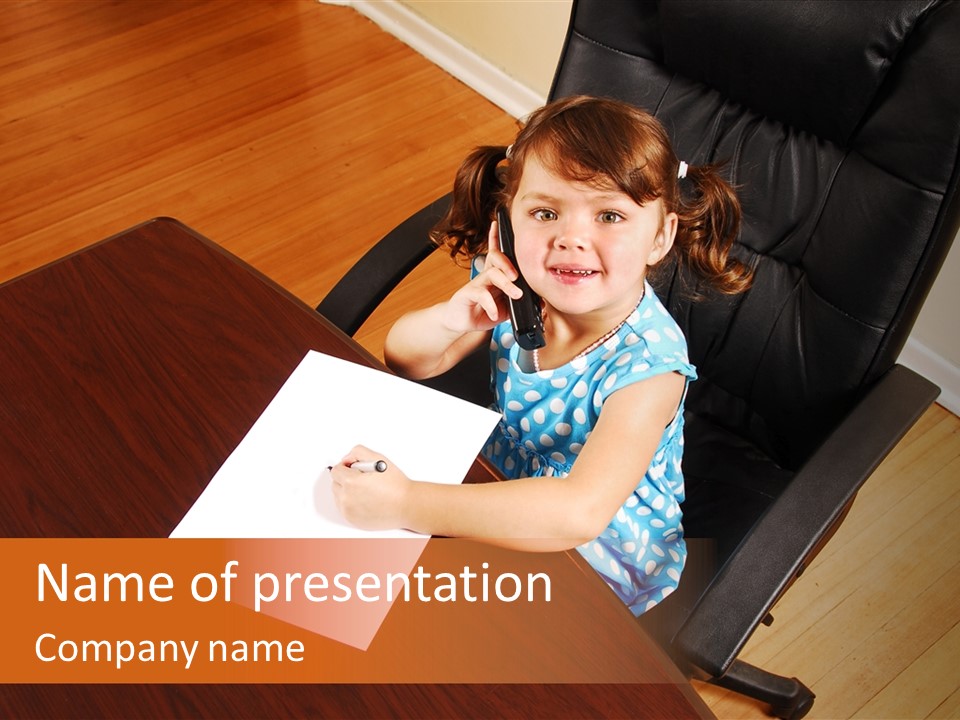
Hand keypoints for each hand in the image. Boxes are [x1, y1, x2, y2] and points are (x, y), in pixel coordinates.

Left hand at [329, 445, 411, 530]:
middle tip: (363, 479)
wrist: (407, 506)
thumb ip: (358, 452)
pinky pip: (344, 509)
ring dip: (347, 492)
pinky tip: (366, 500)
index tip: (354, 469)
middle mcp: (347, 498)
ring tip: (366, 490)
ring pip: (338, 497)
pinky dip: (351, 504)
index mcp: (351, 482)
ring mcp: (349, 511)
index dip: (346, 467)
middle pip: (335, 484)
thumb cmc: (396, 485)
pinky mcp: (353, 521)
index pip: (336, 471)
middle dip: (346, 479)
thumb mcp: (378, 458)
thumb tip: (346, 459)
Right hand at [440, 220, 523, 334]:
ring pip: (491, 274)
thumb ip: (519, 303)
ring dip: (506, 283)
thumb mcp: (506, 307)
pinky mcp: (468, 295)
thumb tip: (541, 303)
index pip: (497, 252)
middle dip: (509, 263)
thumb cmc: (484, 311)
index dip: (496, 237)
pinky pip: (480, 294)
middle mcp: (485, 275)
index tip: (498, 223)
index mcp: (495, 275)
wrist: (461, 321)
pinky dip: (491, 305)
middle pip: (496, 258)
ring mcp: (476, 284)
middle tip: (518, 276)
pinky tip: (494, 314)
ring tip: (516, 295)